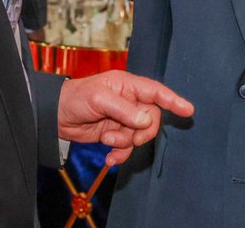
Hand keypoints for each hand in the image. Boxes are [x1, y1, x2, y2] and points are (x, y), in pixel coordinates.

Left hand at [58, 71, 193, 165]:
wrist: (55, 116)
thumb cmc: (76, 98)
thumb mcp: (99, 100)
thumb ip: (124, 110)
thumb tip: (146, 121)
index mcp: (128, 86)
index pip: (156, 92)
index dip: (173, 100)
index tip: (189, 111)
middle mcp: (129, 101)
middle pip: (151, 118)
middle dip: (142, 132)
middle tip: (130, 138)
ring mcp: (122, 119)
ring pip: (139, 135)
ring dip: (126, 143)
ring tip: (107, 141)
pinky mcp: (114, 133)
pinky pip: (127, 147)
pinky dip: (120, 154)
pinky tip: (109, 159)